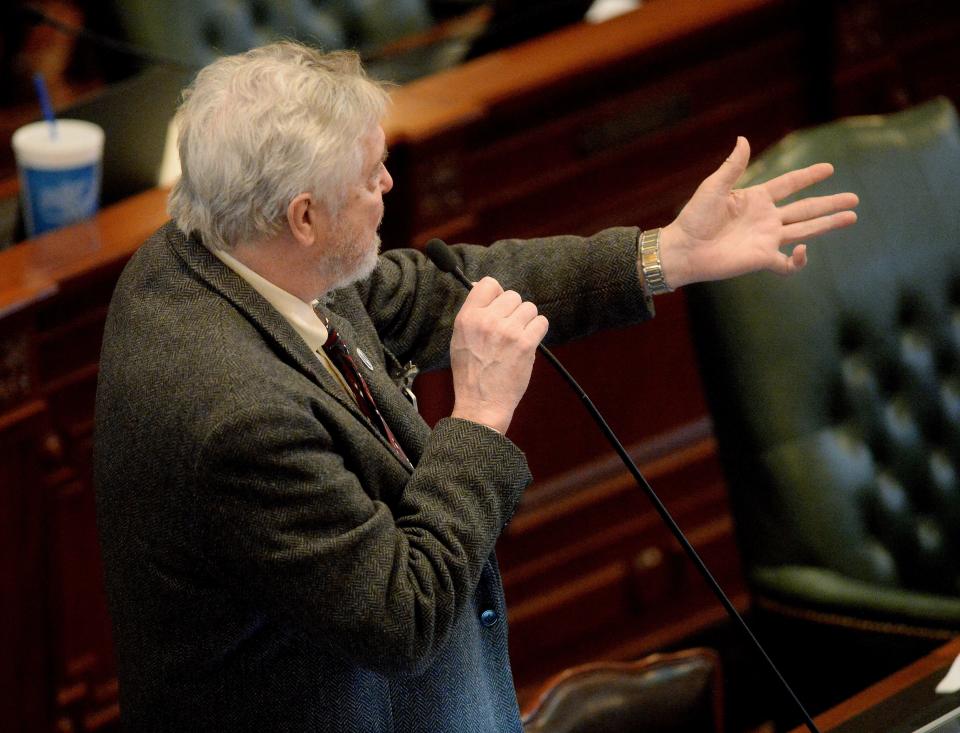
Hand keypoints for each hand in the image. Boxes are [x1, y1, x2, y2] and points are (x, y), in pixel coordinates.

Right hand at [449, 277, 548, 433]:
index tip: (499, 308)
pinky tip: (527, 343)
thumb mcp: (459, 339)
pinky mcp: (525, 343)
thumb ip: (473, 314)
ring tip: (517, 338)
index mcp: (467, 318)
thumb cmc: (470, 374)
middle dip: (514, 311)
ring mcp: (507, 331)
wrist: (481, 403)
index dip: (497, 294)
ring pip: (529, 308)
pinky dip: (537, 331)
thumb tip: (488, 289)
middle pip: (512, 295)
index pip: (488, 283)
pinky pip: (541, 322)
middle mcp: (486, 320)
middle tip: (508, 331)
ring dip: (527, 321)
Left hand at [658, 136, 858, 288]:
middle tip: (854, 198)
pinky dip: (799, 261)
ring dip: (828, 224)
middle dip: (830, 203)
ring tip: (852, 217)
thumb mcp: (713, 187)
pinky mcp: (762, 259)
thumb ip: (732, 166)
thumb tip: (743, 139)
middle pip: (805, 208)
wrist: (684, 249)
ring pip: (805, 231)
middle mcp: (766, 218)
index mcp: (756, 198)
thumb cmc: (694, 217)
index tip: (829, 168)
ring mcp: (766, 239)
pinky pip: (787, 263)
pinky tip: (803, 249)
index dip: (808, 176)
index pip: (789, 184)